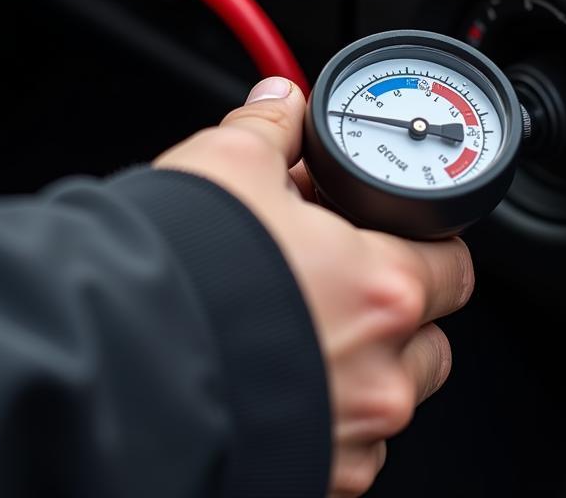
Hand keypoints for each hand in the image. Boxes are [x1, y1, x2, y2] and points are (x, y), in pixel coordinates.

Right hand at [156, 77, 474, 497]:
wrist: (113, 366)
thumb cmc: (183, 273)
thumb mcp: (229, 164)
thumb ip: (271, 128)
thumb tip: (281, 104)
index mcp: (382, 287)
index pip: (452, 263)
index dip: (424, 239)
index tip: (396, 231)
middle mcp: (381, 372)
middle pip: (426, 336)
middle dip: (392, 304)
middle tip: (337, 275)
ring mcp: (348, 435)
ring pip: (388, 395)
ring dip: (360, 363)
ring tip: (298, 325)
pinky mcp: (313, 478)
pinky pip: (346, 445)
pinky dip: (324, 411)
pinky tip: (274, 373)